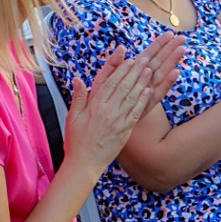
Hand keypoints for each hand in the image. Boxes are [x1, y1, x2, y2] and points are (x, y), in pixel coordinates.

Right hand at [63, 35, 182, 173]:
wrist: (84, 164)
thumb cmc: (76, 141)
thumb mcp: (72, 117)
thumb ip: (78, 97)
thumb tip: (78, 79)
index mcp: (94, 106)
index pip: (109, 82)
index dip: (119, 68)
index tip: (127, 57)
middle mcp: (107, 111)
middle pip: (123, 86)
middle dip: (133, 70)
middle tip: (143, 58)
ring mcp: (118, 121)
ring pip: (131, 96)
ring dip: (141, 81)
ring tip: (148, 69)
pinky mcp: (125, 131)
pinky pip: (136, 113)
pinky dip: (142, 100)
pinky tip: (148, 91)